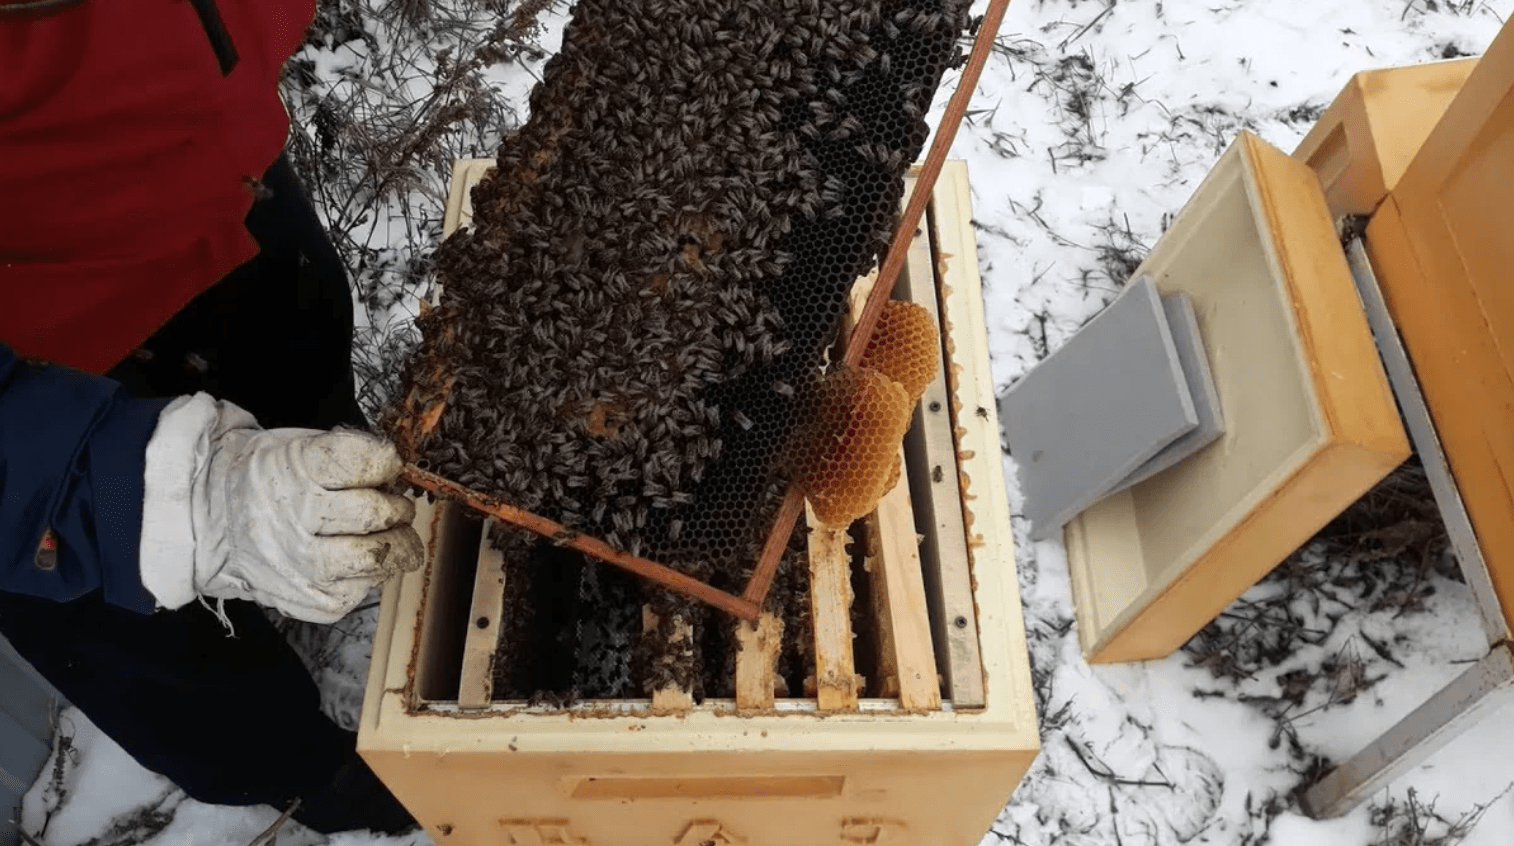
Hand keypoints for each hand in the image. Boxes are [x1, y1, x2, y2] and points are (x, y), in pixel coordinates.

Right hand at [194, 420, 423, 622]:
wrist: (213, 522)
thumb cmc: (267, 480)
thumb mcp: (297, 446)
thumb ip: (349, 456)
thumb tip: (398, 474)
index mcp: (292, 471)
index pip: (361, 463)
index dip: (385, 462)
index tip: (388, 464)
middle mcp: (294, 521)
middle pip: (376, 514)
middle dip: (396, 506)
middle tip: (391, 503)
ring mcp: (302, 566)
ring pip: (379, 557)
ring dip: (397, 543)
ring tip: (386, 533)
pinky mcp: (314, 601)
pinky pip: (365, 588)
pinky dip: (372, 572)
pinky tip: (358, 558)